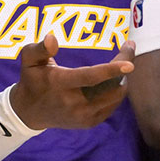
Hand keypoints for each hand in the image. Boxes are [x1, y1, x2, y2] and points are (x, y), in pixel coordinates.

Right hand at [9, 33, 134, 130]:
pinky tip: (112, 80)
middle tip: (127, 48)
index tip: (130, 63)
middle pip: (110, 87)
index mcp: (60, 84)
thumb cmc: (31, 79)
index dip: (112, 70)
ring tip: (120, 64)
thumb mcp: (28, 60)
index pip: (90, 77)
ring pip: (115, 97)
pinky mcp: (90, 122)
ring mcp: (84, 115)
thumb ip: (40, 48)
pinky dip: (116, 91)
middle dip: (123, 68)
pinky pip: (112, 105)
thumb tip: (52, 38)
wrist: (29, 112)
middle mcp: (74, 103)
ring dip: (122, 79)